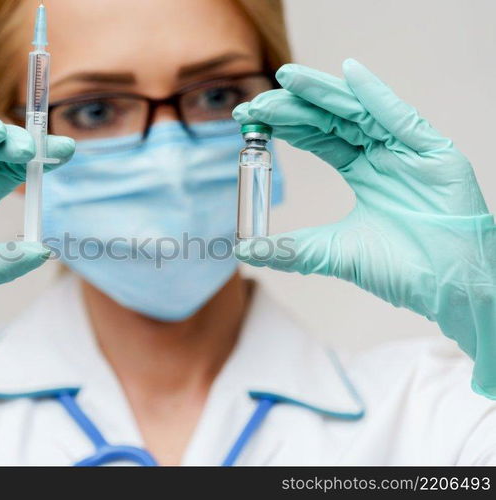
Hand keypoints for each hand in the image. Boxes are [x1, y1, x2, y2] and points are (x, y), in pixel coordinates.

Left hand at [234, 60, 495, 397]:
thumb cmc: (402, 270)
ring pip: (360, 112)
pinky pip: (401, 119)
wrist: (449, 289)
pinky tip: (349, 75)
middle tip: (258, 103)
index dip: (286, 126)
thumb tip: (246, 251)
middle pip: (334, 120)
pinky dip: (376, 96)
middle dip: (295, 108)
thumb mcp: (332, 253)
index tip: (251, 119)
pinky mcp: (435, 154)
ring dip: (323, 93)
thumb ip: (291, 249)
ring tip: (288, 78)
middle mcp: (384, 156)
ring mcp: (409, 152)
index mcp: (365, 173)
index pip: (319, 138)